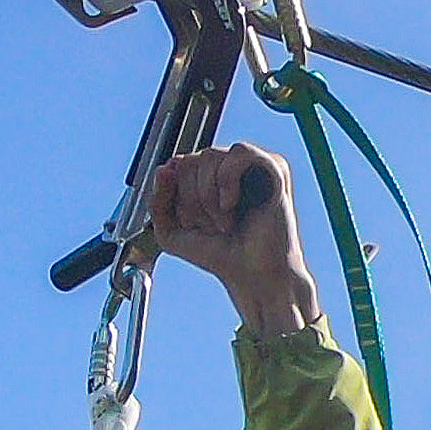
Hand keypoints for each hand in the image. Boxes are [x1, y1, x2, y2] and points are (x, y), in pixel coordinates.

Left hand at [147, 144, 321, 337]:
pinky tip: (233, 205)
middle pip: (188, 161)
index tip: (192, 224)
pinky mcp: (272, 166)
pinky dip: (227, 182)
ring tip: (225, 222)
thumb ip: (157, 203)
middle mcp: (228, 166)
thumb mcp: (171, 234)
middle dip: (191, 201)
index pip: (176, 165)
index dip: (176, 197)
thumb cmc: (218, 255)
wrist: (251, 275)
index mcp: (207, 176)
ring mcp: (251, 164)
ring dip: (208, 198)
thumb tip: (163, 169)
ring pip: (209, 156)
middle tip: (211, 226)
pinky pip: (238, 154)